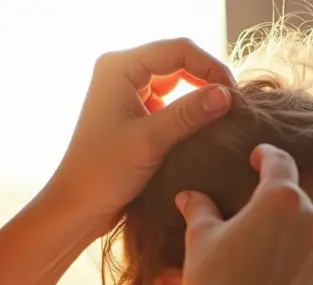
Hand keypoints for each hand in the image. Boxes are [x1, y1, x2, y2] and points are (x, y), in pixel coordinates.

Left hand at [50, 38, 234, 233]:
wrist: (78, 205)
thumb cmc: (105, 172)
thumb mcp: (151, 140)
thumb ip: (190, 114)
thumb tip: (228, 94)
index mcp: (119, 67)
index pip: (178, 50)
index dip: (210, 67)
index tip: (234, 95)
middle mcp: (121, 72)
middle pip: (177, 61)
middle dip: (206, 79)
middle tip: (232, 105)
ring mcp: (126, 92)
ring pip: (175, 81)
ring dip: (198, 96)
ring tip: (221, 116)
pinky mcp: (131, 112)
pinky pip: (167, 101)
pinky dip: (186, 111)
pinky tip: (202, 127)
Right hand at [177, 144, 312, 284]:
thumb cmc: (215, 279)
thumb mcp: (201, 237)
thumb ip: (200, 209)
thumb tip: (189, 195)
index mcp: (281, 198)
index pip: (279, 162)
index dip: (266, 155)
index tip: (257, 156)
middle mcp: (311, 220)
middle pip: (296, 196)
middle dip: (275, 198)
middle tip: (251, 208)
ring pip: (310, 226)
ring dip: (292, 227)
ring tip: (265, 240)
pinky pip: (312, 257)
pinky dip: (297, 256)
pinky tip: (273, 268)